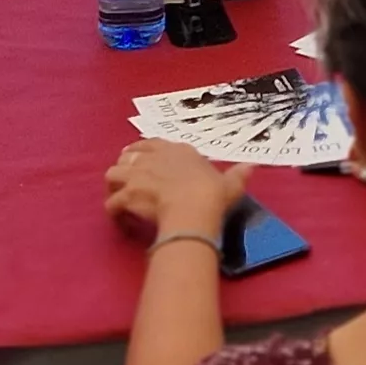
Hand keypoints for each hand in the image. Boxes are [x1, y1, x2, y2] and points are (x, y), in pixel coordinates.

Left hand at [105, 140, 245, 240]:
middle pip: (128, 156)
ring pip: (112, 174)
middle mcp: (153, 158)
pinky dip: (114, 212)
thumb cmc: (212, 195)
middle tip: (129, 182)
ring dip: (114, 186)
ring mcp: (137, 175)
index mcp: (176, 151)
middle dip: (126, 168)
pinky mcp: (127, 195)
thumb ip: (238, 175)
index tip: (142, 160)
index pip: (152, 143)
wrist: (193, 209)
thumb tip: (253, 166)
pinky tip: (120, 220)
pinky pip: (111, 203)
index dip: (144, 151)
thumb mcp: (230, 183)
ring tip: (120, 197)